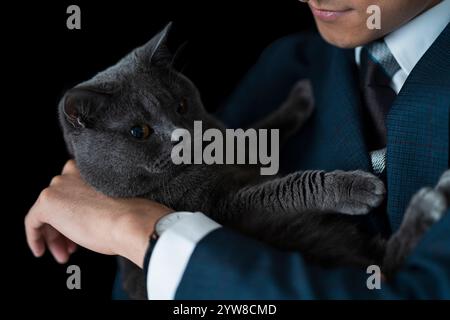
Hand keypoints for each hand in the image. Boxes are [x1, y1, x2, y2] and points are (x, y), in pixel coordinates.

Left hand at [24, 160, 172, 267]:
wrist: (131, 221)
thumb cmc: (130, 216)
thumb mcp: (112, 202)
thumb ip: (95, 202)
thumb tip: (84, 219)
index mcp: (89, 168)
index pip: (72, 191)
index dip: (74, 214)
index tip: (80, 231)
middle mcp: (71, 172)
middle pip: (59, 203)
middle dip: (63, 228)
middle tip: (71, 249)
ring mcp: (58, 186)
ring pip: (48, 214)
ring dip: (54, 236)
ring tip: (64, 255)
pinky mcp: (47, 202)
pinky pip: (33, 221)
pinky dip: (35, 237)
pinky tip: (41, 250)